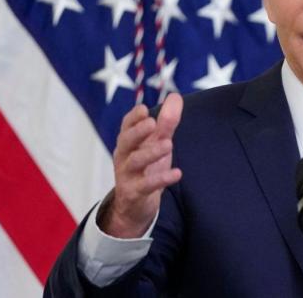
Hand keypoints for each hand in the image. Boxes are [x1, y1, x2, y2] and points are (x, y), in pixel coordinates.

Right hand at [99, 93, 183, 237]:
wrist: (134, 206)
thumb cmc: (146, 168)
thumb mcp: (156, 144)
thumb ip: (166, 122)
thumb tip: (175, 96)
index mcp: (128, 143)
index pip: (126, 126)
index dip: (133, 118)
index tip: (143, 109)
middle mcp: (124, 157)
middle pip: (126, 141)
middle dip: (137, 132)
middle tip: (152, 123)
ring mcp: (127, 175)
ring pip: (136, 162)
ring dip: (151, 152)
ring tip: (168, 144)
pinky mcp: (135, 193)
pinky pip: (146, 185)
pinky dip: (161, 179)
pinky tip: (177, 173)